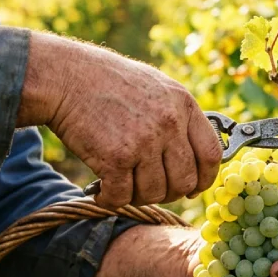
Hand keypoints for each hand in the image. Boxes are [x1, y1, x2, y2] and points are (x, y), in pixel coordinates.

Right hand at [19, 33, 222, 207]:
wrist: (66, 77)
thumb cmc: (108, 83)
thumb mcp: (156, 88)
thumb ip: (178, 118)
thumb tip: (195, 157)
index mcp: (183, 104)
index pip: (211, 155)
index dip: (204, 179)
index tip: (192, 188)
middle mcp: (169, 123)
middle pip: (185, 181)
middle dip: (168, 193)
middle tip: (148, 188)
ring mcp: (144, 142)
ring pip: (155, 193)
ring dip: (137, 196)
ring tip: (122, 184)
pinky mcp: (116, 158)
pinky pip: (122, 196)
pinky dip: (111, 200)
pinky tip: (102, 190)